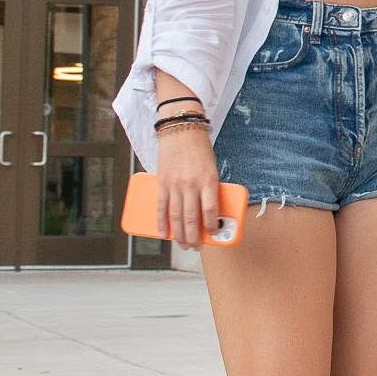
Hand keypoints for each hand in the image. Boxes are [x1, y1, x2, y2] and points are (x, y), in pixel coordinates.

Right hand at [156, 122, 223, 248]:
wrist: (181, 129)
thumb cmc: (200, 150)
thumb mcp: (212, 169)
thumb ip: (210, 189)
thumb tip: (209, 213)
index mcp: (208, 180)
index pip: (211, 210)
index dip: (212, 226)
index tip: (215, 234)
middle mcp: (191, 184)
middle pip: (191, 218)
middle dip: (194, 237)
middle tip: (196, 247)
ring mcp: (175, 184)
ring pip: (176, 217)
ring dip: (179, 234)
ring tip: (183, 244)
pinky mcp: (162, 183)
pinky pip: (161, 207)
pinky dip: (161, 223)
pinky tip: (164, 233)